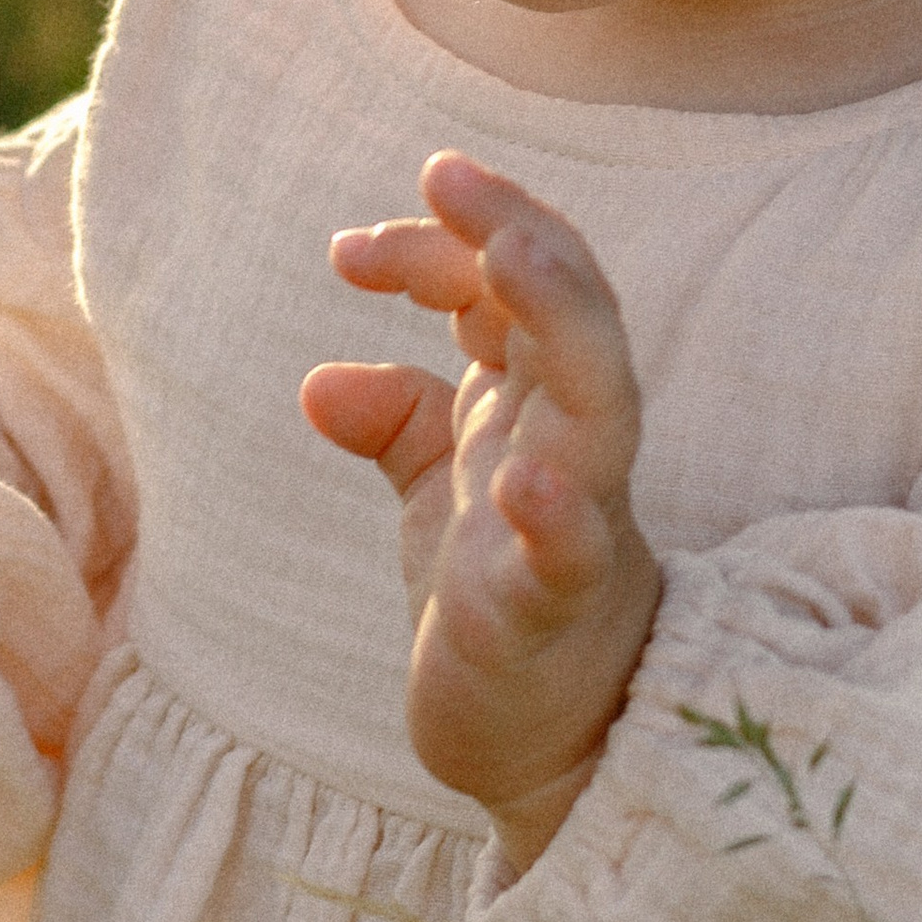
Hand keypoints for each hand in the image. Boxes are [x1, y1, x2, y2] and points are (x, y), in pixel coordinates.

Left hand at [302, 153, 659, 871]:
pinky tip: (521, 478)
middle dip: (517, 233)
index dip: (441, 245)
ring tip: (508, 260)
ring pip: (601, 400)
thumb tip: (321, 380)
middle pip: (571, 309)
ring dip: (560, 320)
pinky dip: (556, 511)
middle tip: (447, 176)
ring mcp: (574, 521)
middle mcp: (567, 444)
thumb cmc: (495, 599)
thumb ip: (396, 419)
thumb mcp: (438, 492)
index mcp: (536, 405)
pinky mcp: (557, 609)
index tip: (348, 249)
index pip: (508, 288)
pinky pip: (572, 550)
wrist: (543, 745)